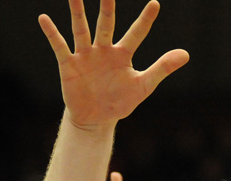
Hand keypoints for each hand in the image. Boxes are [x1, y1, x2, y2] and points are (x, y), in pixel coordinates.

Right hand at [40, 0, 188, 127]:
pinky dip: (52, 33)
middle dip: (107, 7)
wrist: (95, 119)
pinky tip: (44, 18)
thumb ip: (162, 69)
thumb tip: (186, 54)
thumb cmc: (119, 101)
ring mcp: (85, 55)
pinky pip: (60, 46)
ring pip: (81, 28)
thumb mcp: (143, 87)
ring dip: (77, 11)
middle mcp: (103, 49)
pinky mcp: (69, 64)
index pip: (137, 33)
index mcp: (122, 54)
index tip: (155, 4)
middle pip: (105, 23)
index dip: (145, 20)